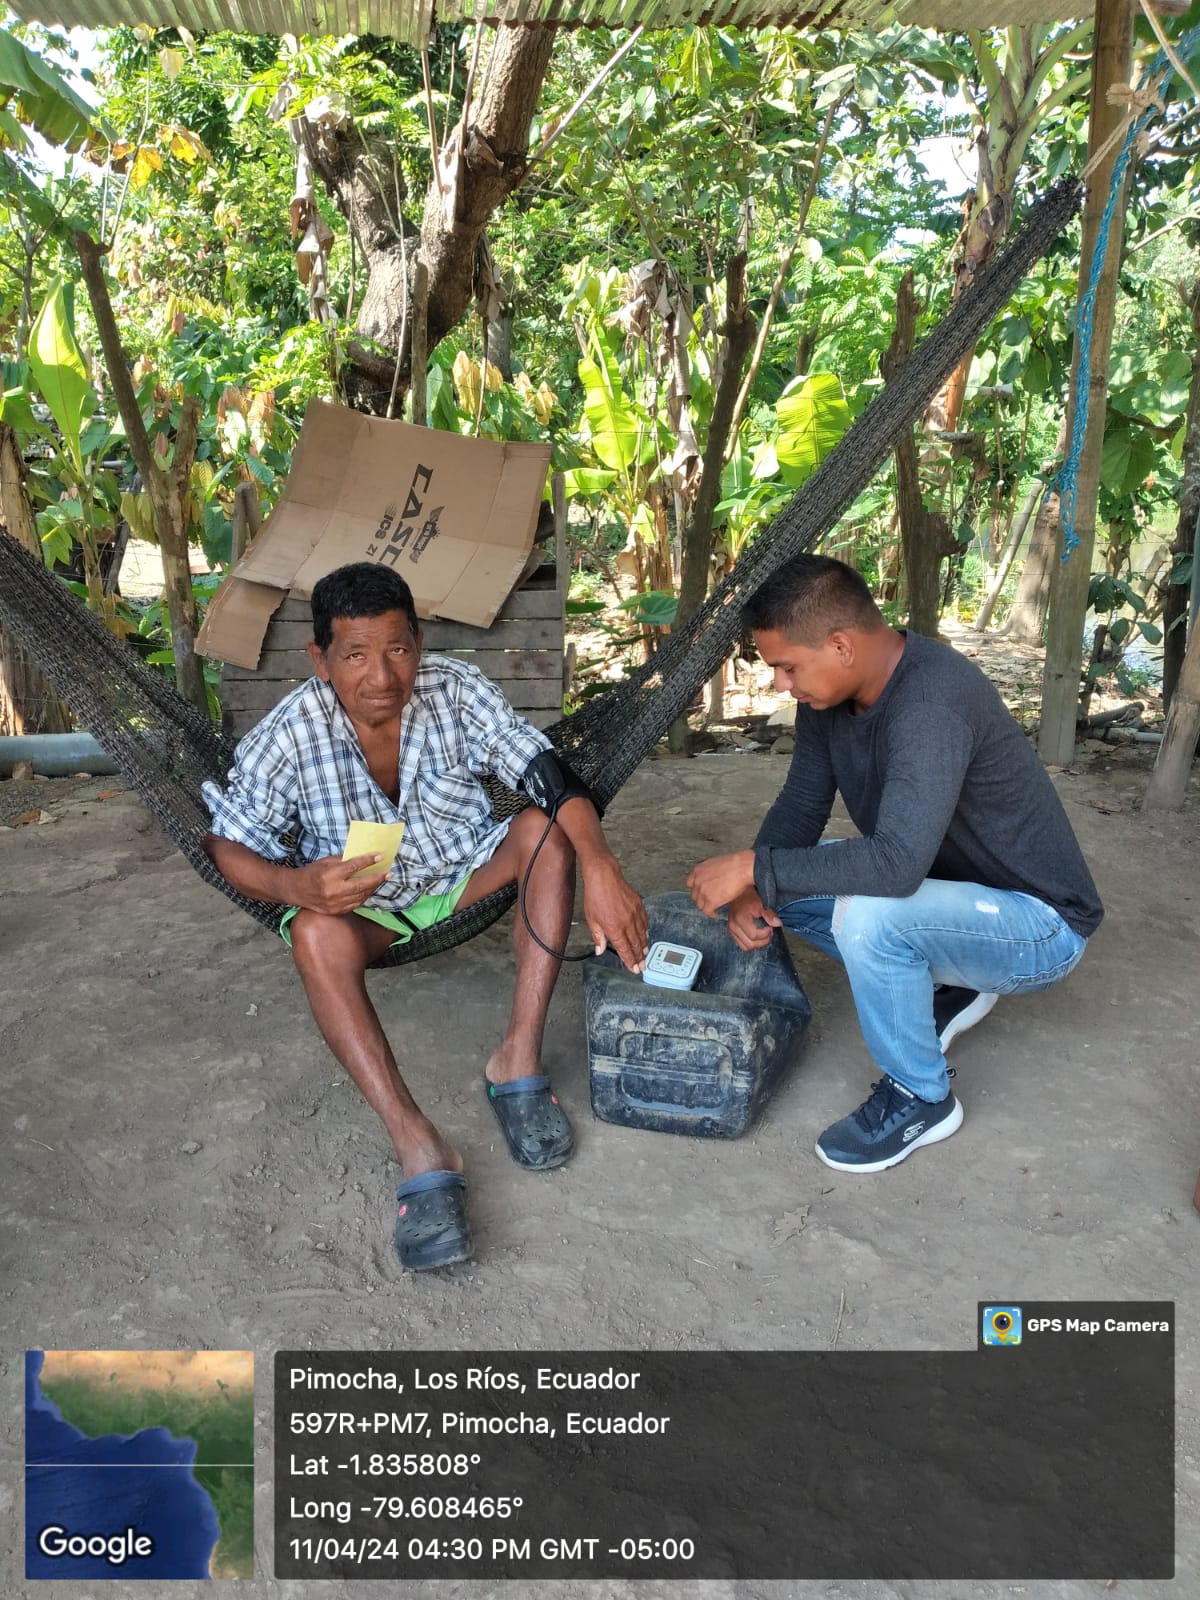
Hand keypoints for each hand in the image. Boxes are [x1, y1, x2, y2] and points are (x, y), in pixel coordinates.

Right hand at [293, 853, 390, 915]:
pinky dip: (365, 896)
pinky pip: (356, 904)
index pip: (354, 866)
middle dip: (377, 878)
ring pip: (361, 896)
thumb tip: (364, 859)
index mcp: (330, 874)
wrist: (297, 890)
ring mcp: (335, 903)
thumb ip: (345, 861)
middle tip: (388, 873)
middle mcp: (333, 890)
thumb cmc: (313, 872)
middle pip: (361, 884)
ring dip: (373, 888)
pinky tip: (370, 890)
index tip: (380, 857)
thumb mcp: (326, 861)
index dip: (368, 861)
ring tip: (381, 880)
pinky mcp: (336, 911)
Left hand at [581, 856, 648, 972]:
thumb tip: (600, 950)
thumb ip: (598, 937)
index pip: (625, 951)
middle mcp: (627, 924)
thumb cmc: (595, 896)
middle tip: (642, 966)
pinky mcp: (639, 906)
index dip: (630, 962)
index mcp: (615, 930)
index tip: (634, 969)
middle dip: (639, 958)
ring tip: (645, 954)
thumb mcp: (592, 920)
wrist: (604, 877)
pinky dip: (646, 931)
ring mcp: (635, 915)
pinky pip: (645, 922)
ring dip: (644, 946)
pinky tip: (646, 935)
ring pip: (642, 935)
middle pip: (636, 945)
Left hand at [686, 850, 756, 917]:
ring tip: (712, 908)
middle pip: (694, 895)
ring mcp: (703, 892)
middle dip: (701, 899)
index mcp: (698, 871)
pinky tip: (715, 914)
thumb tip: (713, 878)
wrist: (741, 868)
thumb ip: (709, 872)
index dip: (696, 889)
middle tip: (708, 901)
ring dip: (706, 907)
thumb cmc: (735, 864)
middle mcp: (698, 881)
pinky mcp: (711, 901)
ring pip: (700, 905)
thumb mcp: (716, 864)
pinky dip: (711, 914)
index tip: (700, 892)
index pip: (690, 883)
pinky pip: (707, 911)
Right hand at [726, 888, 781, 951]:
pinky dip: (751, 943)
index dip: (765, 933)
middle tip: (769, 932)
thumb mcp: (762, 902)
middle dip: (763, 940)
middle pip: (750, 944)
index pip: (754, 935)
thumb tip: (778, 924)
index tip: (770, 927)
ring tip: (764, 935)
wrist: (739, 892)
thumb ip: (769, 914)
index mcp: (740, 918)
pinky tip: (757, 936)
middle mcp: (733, 926)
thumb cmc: (750, 896)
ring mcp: (731, 930)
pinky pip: (742, 944)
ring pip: (746, 947)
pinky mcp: (731, 932)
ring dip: (757, 944)